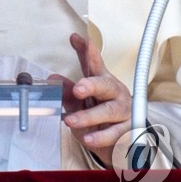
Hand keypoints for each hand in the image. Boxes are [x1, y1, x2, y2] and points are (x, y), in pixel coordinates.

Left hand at [51, 33, 131, 167]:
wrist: (119, 142)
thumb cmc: (98, 117)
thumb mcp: (80, 103)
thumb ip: (68, 92)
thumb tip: (52, 79)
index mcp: (102, 82)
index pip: (93, 63)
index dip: (87, 51)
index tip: (76, 39)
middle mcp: (115, 93)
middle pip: (105, 85)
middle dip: (92, 85)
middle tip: (78, 89)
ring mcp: (124, 111)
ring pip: (109, 111)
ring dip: (88, 116)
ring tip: (70, 121)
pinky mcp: (128, 130)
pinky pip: (114, 133)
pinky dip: (100, 136)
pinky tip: (89, 138)